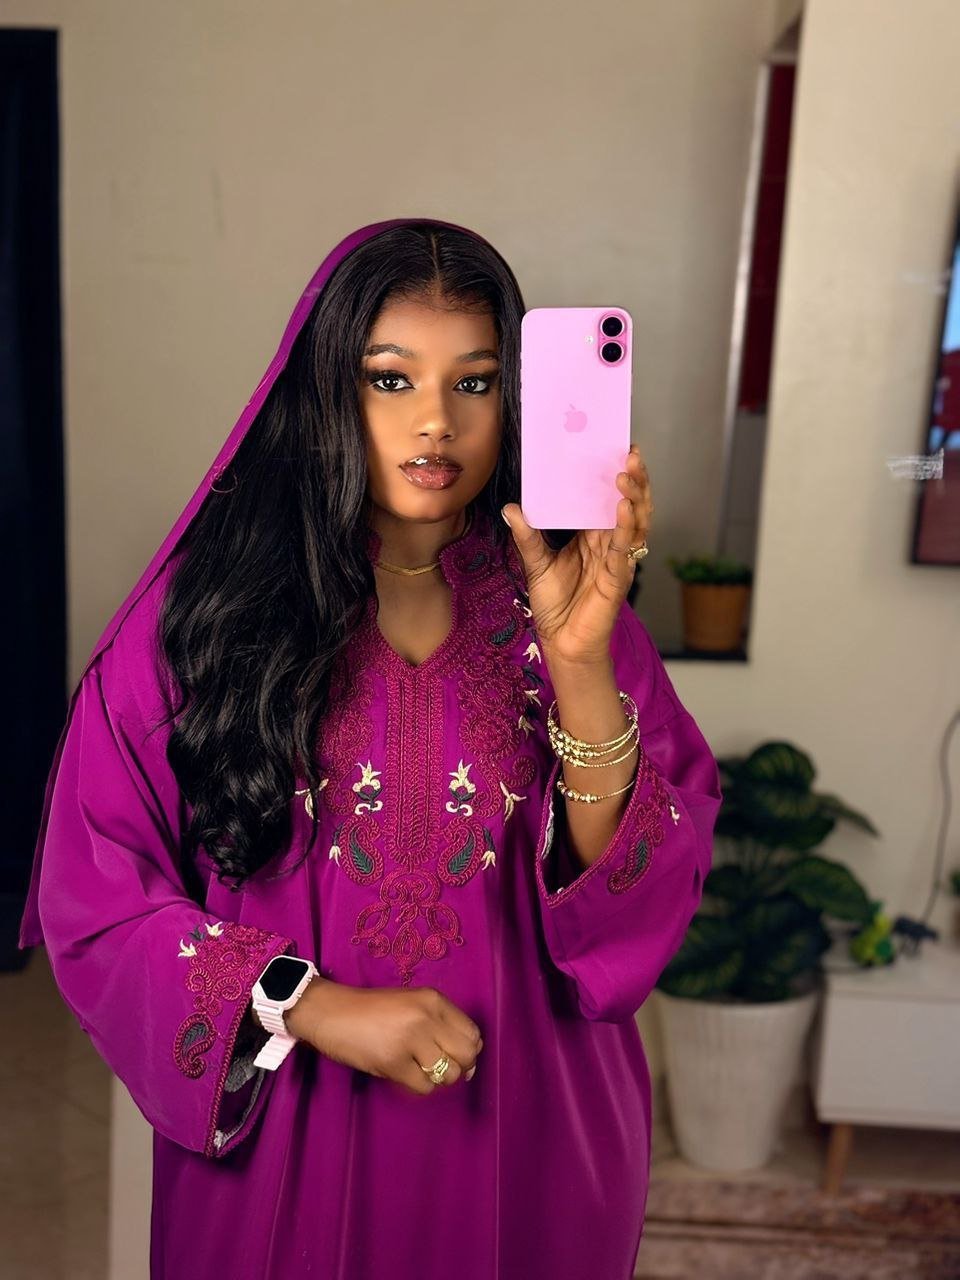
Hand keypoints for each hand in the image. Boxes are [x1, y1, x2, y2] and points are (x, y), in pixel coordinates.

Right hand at [292, 978, 483, 1094]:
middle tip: (440, 1068)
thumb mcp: (411, 1005)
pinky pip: (424, 1086)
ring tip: (417, 1067)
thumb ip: (440, 1024)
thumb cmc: (372, 1010)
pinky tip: (402, 1072)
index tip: (456, 1057)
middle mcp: (426, 1017)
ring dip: (436, 1078)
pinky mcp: (394, 1062)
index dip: (469, 1051)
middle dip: (459, 1068)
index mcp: (433, 999)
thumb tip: (470, 1062)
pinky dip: (417, 1085)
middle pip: (466, 1055)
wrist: (332, 1013)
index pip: (472, 1033)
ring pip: (448, 1074)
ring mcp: (410, 1039)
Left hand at [501, 444, 652, 665]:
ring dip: (634, 495)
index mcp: (594, 536)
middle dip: (634, 478)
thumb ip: (528, 535)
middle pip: (630, 503)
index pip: (608, 498)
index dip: (615, 474)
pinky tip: (622, 507)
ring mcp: (618, 559)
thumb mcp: (536, 563)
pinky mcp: (618, 578)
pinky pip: (625, 548)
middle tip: (630, 451)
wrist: (561, 643)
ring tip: (627, 472)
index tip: (614, 446)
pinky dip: (625, 526)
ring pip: (636, 521)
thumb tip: (511, 507)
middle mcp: (610, 543)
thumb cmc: (555, 606)